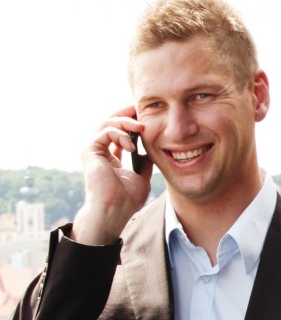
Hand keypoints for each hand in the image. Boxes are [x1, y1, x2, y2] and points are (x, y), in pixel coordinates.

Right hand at [72, 105, 152, 244]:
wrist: (114, 211)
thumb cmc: (126, 200)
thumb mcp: (142, 178)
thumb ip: (145, 163)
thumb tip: (152, 152)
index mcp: (112, 157)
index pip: (120, 132)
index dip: (132, 123)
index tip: (148, 118)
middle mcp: (101, 152)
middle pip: (110, 122)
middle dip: (126, 113)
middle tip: (141, 108)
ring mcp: (94, 151)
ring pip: (106, 123)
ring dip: (125, 121)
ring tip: (141, 126)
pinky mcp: (90, 151)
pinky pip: (105, 132)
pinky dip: (120, 134)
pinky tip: (132, 145)